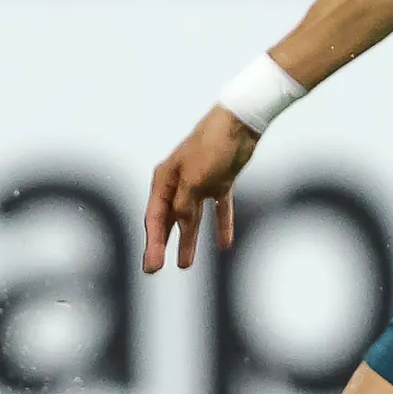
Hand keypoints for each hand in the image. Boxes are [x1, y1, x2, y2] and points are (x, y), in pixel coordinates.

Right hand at [142, 107, 261, 272]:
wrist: (240, 124)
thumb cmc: (211, 147)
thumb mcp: (194, 180)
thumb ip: (185, 205)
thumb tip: (182, 225)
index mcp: (165, 179)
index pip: (155, 218)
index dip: (153, 244)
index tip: (152, 266)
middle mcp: (178, 183)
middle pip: (168, 220)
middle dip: (162, 244)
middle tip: (155, 269)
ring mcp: (199, 183)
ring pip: (191, 218)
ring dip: (188, 240)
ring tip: (185, 265)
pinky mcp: (219, 182)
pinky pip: (218, 210)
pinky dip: (221, 226)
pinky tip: (224, 245)